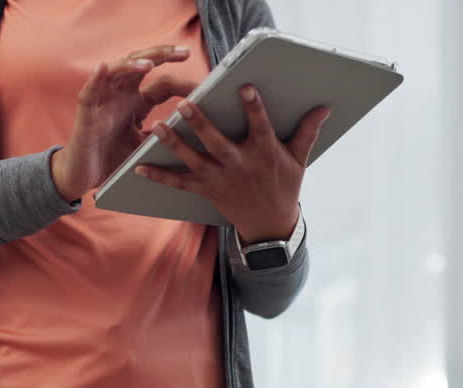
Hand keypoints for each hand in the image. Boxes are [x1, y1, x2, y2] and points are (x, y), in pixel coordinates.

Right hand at [52, 45, 196, 201]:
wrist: (86, 175)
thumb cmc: (114, 157)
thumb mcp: (147, 145)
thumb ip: (165, 134)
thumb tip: (192, 132)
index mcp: (136, 102)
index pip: (160, 81)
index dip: (179, 78)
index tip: (198, 73)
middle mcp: (120, 95)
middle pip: (140, 65)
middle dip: (162, 56)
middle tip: (184, 52)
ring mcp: (102, 101)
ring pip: (116, 72)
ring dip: (132, 65)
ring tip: (150, 64)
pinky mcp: (86, 113)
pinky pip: (89, 91)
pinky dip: (96, 78)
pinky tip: (104, 67)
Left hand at [137, 86, 329, 243]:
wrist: (270, 225)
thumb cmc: (285, 187)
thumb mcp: (299, 161)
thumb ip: (307, 132)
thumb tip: (323, 108)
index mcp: (264, 154)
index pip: (259, 127)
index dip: (253, 108)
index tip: (245, 88)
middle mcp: (240, 165)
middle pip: (217, 142)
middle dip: (200, 123)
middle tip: (184, 103)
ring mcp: (221, 178)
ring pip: (194, 159)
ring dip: (174, 143)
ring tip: (158, 126)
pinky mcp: (207, 190)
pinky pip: (180, 183)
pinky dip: (160, 176)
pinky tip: (140, 167)